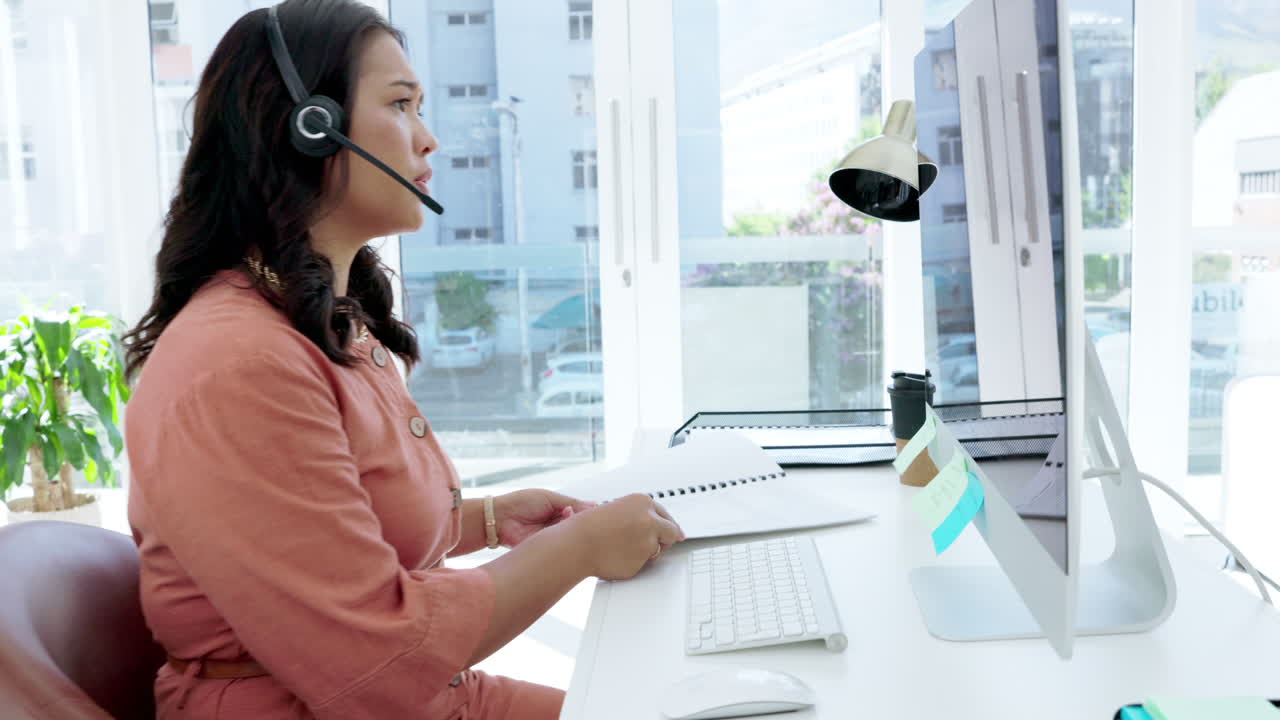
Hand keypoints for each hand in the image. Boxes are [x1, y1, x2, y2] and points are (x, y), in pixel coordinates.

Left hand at [493, 489, 596, 547]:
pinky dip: (563, 539)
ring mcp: (552, 537)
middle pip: (577, 525)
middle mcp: (557, 525)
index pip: (579, 513)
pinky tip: (562, 531)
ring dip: (570, 527)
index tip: (595, 511)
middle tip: (579, 514)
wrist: (500, 518)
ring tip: (566, 516)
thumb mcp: (550, 498)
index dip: (587, 513)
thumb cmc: (522, 503)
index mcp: (558, 510)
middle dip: (580, 520)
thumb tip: (593, 504)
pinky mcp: (546, 548)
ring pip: (570, 535)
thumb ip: (572, 502)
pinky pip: (561, 547)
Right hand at [570, 494, 685, 580]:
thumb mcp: (617, 510)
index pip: (665, 515)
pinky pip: (643, 564)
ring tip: (620, 547)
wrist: (577, 543)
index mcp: (642, 502)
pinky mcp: (642, 560)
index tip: (674, 532)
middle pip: (671, 532)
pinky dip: (633, 563)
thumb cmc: (590, 527)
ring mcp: (648, 540)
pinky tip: (617, 556)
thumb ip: (640, 516)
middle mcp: (649, 519)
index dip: (668, 525)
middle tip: (654, 544)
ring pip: (656, 550)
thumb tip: (659, 526)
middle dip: (666, 539)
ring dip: (645, 552)